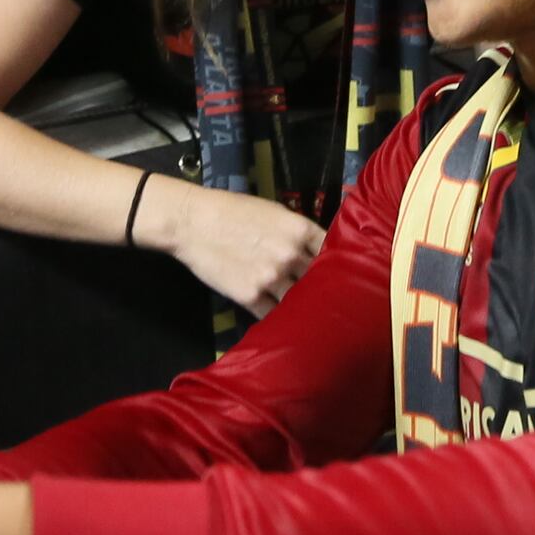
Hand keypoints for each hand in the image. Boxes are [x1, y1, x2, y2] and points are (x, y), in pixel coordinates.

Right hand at [143, 177, 325, 316]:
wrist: (192, 222)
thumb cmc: (232, 211)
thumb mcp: (273, 211)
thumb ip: (296, 232)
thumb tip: (315, 251)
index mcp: (299, 229)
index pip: (333, 253)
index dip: (339, 265)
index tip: (342, 274)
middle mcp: (290, 255)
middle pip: (321, 280)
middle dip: (324, 290)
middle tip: (330, 301)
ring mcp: (272, 278)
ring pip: (300, 301)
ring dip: (303, 308)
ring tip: (309, 318)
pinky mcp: (251, 297)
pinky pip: (274, 315)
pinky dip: (279, 320)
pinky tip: (283, 324)